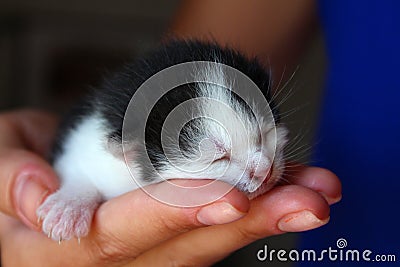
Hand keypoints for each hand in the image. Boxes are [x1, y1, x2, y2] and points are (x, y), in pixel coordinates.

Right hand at [0, 110, 340, 266]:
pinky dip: (258, 209)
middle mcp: (114, 260)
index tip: (230, 198)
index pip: (124, 233)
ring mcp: (147, 254)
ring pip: (211, 242)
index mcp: (61, 247)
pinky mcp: (169, 241)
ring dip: (267, 218)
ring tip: (316, 196)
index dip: (175, 215)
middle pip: (186, 245)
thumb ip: (9, 182)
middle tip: (308, 202)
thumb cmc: (12, 174)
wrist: (37, 179)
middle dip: (248, 222)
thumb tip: (39, 200)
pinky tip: (293, 190)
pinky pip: (216, 228)